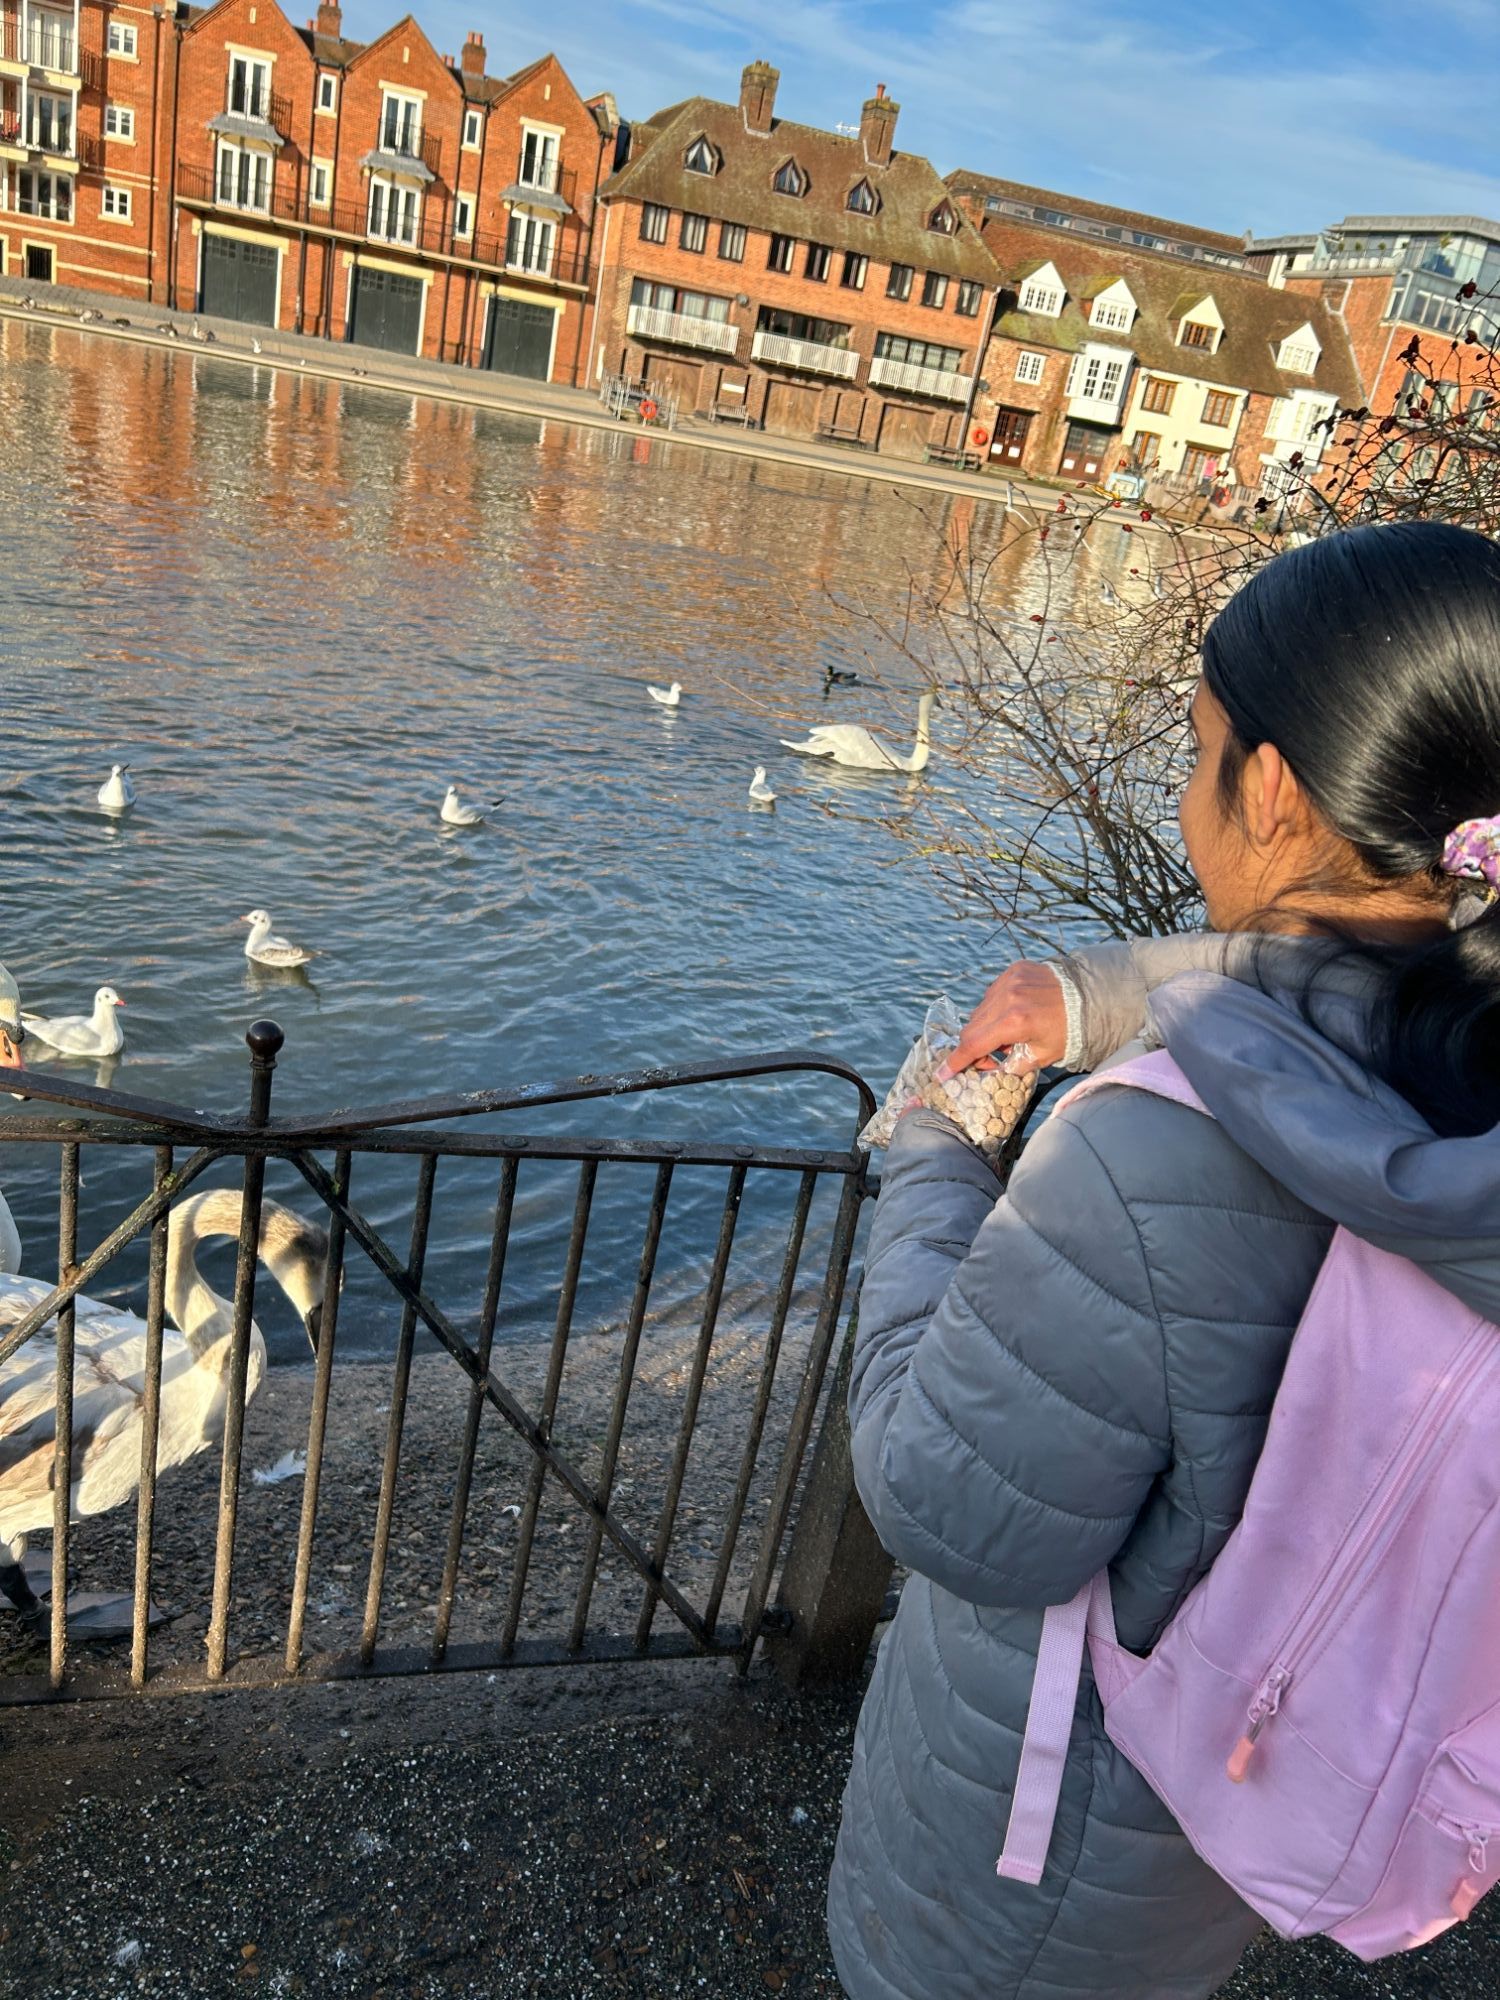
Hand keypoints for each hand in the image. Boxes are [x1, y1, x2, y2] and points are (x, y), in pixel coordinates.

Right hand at [937, 963, 1066, 1080]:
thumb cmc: (1070, 1029)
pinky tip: (1013, 1015)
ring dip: (985, 1027)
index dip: (957, 1062)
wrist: (1090, 994)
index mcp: (1015, 1022)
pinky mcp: (1014, 970)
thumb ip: (1013, 1064)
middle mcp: (1007, 998)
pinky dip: (996, 1008)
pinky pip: (992, 993)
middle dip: (974, 1047)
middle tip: (988, 1060)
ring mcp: (1009, 980)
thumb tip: (994, 1068)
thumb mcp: (1043, 1055)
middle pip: (971, 1027)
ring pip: (980, 1010)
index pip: (974, 1045)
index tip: (943, 1073)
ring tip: (1007, 1036)